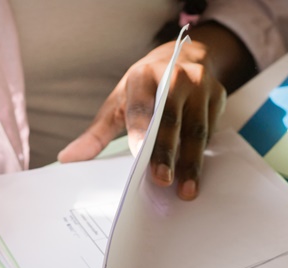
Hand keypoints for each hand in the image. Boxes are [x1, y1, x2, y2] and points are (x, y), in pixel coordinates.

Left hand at [57, 37, 226, 200]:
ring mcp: (201, 85)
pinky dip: (203, 156)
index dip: (140, 129)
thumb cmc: (146, 87)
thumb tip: (68, 159)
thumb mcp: (119, 102)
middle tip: (162, 180)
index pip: (141, 105)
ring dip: (191, 162)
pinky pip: (212, 131)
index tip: (139, 155)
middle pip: (172, 119)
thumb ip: (97, 132)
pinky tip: (198, 178)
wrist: (185, 57)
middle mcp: (175, 76)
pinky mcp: (219, 95)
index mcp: (144, 75)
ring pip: (196, 129)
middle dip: (167, 152)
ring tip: (186, 190)